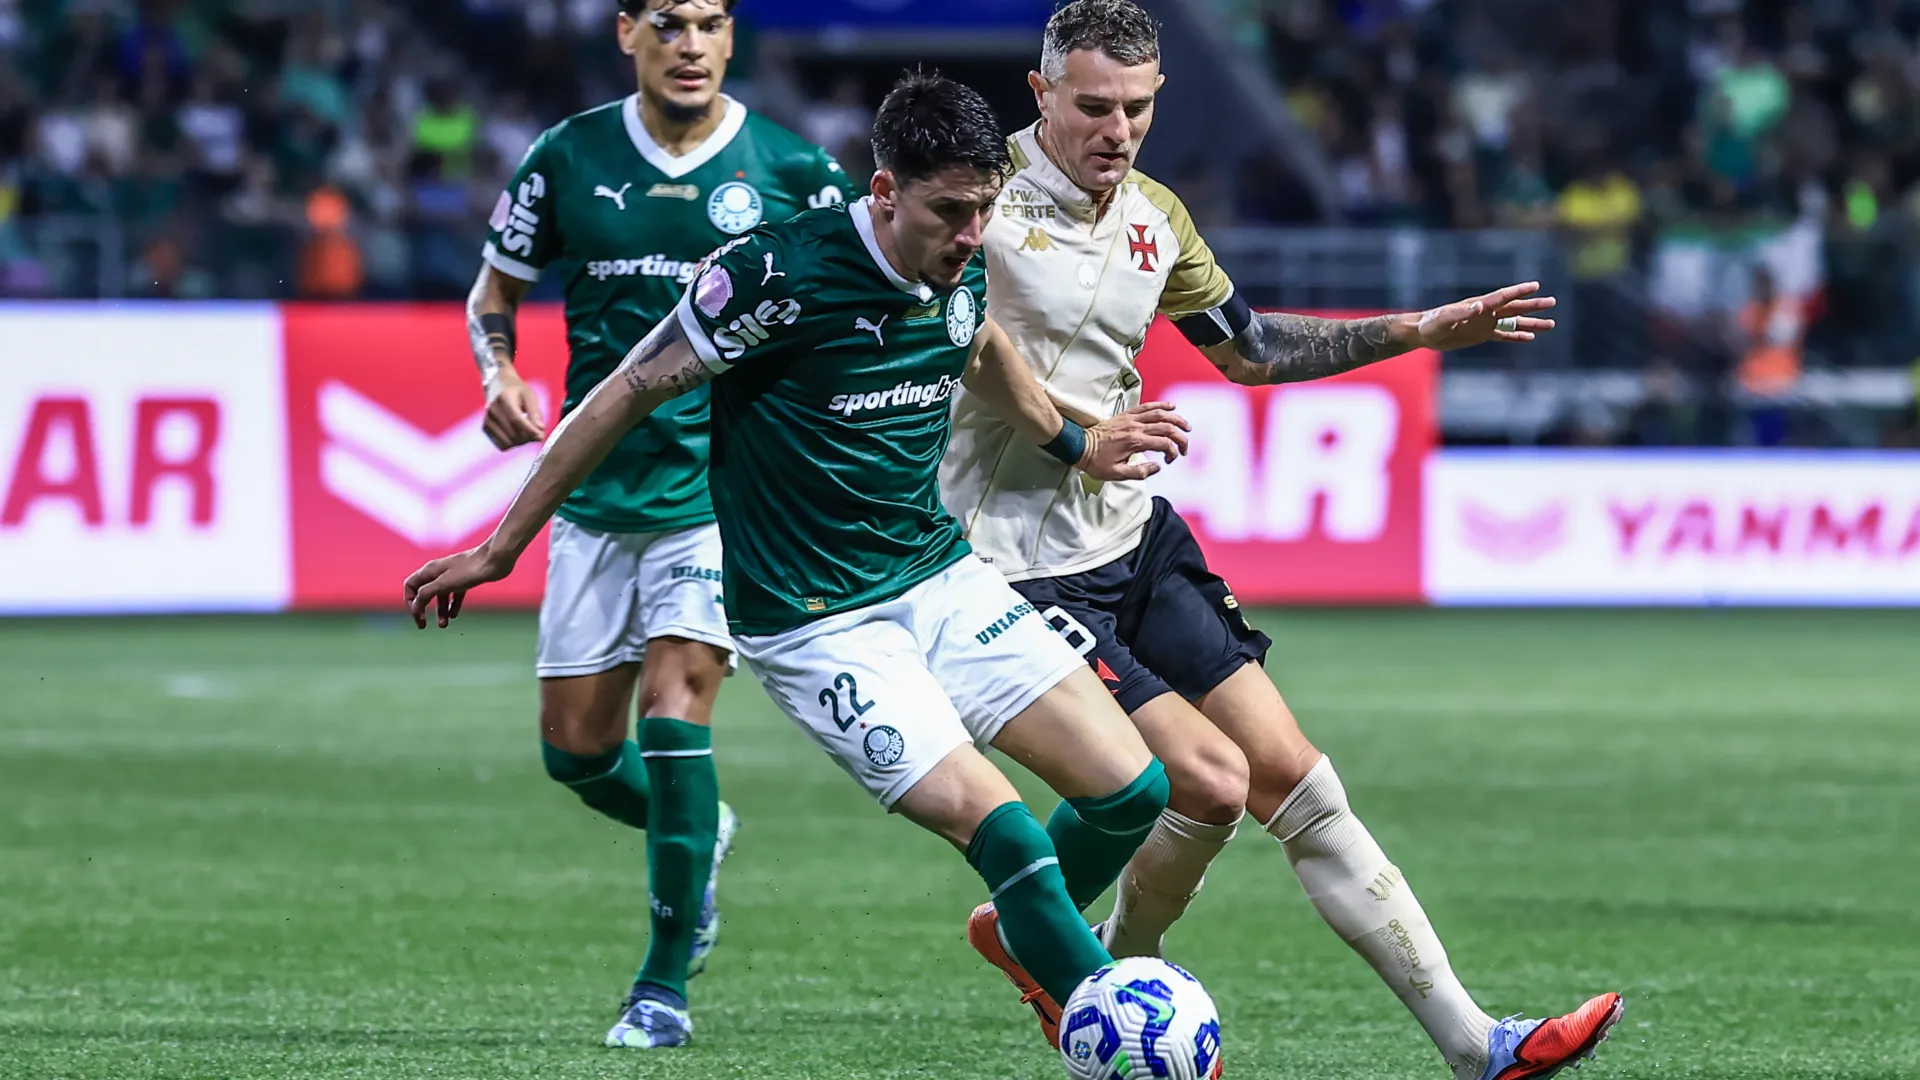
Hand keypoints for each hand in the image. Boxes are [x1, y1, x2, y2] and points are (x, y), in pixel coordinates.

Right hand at [404, 544, 514, 627]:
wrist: (494, 560)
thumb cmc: (468, 570)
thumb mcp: (443, 584)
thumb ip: (426, 594)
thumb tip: (415, 606)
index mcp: (429, 570)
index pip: (410, 586)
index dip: (410, 601)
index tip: (417, 615)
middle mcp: (438, 572)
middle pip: (423, 592)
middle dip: (422, 609)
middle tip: (424, 625)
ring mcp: (452, 576)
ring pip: (440, 596)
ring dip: (439, 611)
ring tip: (444, 625)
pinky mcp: (465, 580)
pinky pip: (454, 595)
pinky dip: (452, 605)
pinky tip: (454, 615)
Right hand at [483, 369, 545, 448]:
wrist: (498, 386)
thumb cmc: (517, 391)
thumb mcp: (530, 396)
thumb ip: (535, 412)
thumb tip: (540, 429)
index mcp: (504, 398)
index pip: (516, 419)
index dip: (530, 430)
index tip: (541, 436)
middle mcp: (492, 410)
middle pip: (512, 433)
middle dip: (528, 437)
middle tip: (538, 434)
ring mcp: (487, 420)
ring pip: (507, 442)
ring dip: (521, 442)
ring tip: (528, 434)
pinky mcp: (485, 428)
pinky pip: (501, 445)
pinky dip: (512, 444)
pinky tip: (518, 436)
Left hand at [1080, 401, 1190, 480]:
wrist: (1079, 446)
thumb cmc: (1096, 461)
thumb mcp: (1116, 474)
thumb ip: (1139, 472)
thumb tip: (1157, 466)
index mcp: (1135, 442)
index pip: (1164, 444)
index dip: (1173, 452)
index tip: (1169, 460)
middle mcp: (1135, 427)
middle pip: (1166, 427)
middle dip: (1180, 437)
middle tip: (1185, 446)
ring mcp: (1131, 419)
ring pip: (1159, 413)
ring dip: (1175, 419)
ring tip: (1185, 426)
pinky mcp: (1126, 415)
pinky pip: (1146, 406)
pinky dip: (1160, 405)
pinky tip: (1170, 406)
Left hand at [1413, 281, 1557, 350]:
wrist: (1424, 333)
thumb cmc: (1432, 323)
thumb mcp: (1444, 319)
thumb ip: (1462, 312)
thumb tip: (1480, 306)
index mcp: (1479, 305)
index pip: (1503, 297)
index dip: (1519, 291)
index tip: (1535, 286)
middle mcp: (1486, 312)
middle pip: (1514, 307)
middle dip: (1533, 305)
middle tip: (1552, 302)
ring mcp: (1485, 323)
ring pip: (1514, 322)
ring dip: (1531, 322)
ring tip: (1551, 324)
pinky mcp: (1481, 334)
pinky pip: (1503, 335)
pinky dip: (1516, 337)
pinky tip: (1530, 337)